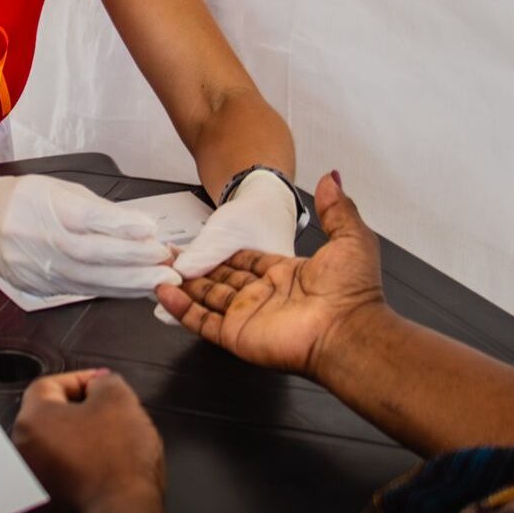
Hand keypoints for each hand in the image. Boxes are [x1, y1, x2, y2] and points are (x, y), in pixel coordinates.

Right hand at [0, 175, 180, 297]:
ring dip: (130, 282)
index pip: (88, 218)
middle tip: (167, 263)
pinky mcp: (45, 287)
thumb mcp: (61, 190)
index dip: (121, 226)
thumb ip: (100, 210)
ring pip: (92, 279)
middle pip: (93, 254)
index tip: (150, 230)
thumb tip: (139, 227)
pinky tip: (136, 290)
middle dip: (135, 261)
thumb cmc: (26, 201)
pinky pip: (85, 290)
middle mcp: (44, 240)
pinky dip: (114, 290)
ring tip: (160, 281)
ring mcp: (43, 267)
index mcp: (47, 207)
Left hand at [13, 370, 166, 512]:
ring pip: (57, 448)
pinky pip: (62, 476)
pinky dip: (80, 470)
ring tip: (111, 445)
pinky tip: (104, 470)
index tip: (101, 384)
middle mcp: (23, 452)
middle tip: (110, 415)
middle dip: (82, 412)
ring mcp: (32, 483)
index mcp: (32, 421)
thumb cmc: (117, 464)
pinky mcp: (46, 507)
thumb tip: (101, 384)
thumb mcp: (119, 399)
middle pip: (51, 418)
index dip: (82, 379)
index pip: (50, 384)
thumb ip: (105, 381)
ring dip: (81, 442)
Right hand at [155, 172, 385, 379]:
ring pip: (207, 299)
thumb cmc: (354, 292)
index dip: (225, 251)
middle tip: (172, 256)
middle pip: (223, 279)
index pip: (248, 261)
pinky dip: (181, 310)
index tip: (203, 242)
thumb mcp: (350, 238)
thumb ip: (336, 208)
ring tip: (159, 271)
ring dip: (184, 287)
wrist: (349, 332)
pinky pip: (202, 322)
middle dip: (198, 268)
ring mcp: (249, 316)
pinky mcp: (237, 335)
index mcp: (287, 275)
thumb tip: (332, 177)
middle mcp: (265, 296)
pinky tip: (164, 294)